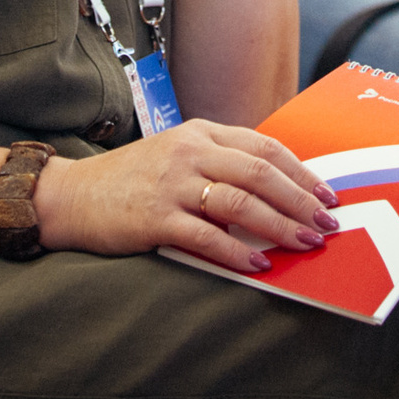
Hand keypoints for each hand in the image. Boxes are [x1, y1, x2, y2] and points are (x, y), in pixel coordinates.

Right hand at [33, 118, 339, 273]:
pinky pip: (207, 236)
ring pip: (241, 203)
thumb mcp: (177, 155)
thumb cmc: (131, 180)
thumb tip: (277, 193)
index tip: (326, 195)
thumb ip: (220, 164)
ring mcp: (172, 183)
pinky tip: (258, 265)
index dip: (301, 172)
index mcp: (200, 132)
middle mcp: (190, 152)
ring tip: (305, 244)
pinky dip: (237, 253)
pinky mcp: (156, 217)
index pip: (264, 146)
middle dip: (301, 201)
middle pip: (260, 173)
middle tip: (327, 224)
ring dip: (280, 226)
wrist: (72, 195)